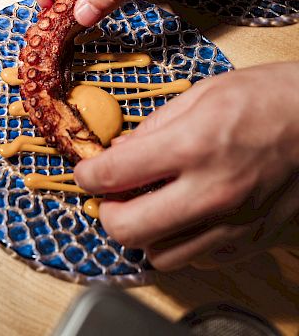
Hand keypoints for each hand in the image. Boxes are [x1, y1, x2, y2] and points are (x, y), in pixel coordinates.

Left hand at [74, 63, 298, 270]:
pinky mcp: (250, 240)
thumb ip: (154, 126)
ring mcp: (232, 223)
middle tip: (112, 194)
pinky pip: (197, 258)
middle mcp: (210, 192)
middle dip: (108, 212)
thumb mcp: (201, 93)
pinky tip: (186, 213)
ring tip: (150, 204)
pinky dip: (181, 240)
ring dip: (144, 231)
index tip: (86, 172)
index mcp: (192, 145)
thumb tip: (120, 150)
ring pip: (159, 255)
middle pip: (127, 229)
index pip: (113, 175)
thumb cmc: (265, 97)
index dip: (87, 175)